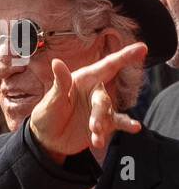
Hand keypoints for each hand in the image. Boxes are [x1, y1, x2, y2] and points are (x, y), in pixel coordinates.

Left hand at [29, 42, 145, 161]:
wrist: (47, 140)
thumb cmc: (47, 114)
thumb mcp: (52, 99)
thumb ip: (60, 82)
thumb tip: (56, 62)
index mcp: (83, 81)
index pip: (107, 66)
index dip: (125, 56)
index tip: (142, 48)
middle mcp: (95, 93)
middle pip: (103, 100)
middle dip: (99, 113)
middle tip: (93, 126)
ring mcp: (100, 109)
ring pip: (109, 115)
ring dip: (102, 126)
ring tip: (96, 137)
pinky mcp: (104, 124)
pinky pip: (118, 123)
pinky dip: (127, 125)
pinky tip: (135, 127)